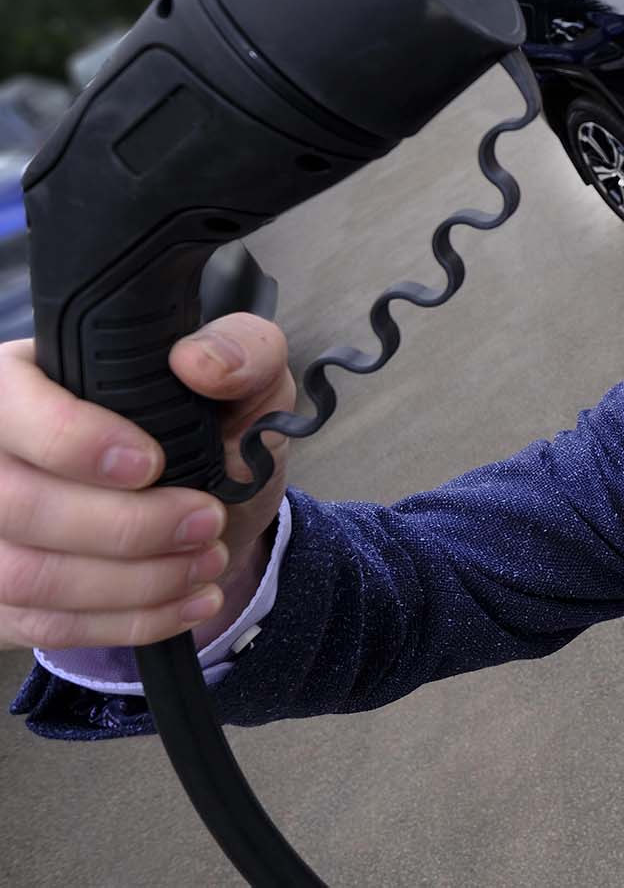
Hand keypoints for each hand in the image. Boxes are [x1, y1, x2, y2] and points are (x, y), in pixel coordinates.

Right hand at [0, 313, 293, 652]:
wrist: (209, 511)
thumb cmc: (209, 433)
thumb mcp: (246, 382)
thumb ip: (243, 351)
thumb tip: (201, 364)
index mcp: (23, 383)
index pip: (11, 410)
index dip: (72, 440)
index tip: (152, 463)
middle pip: (17, 504)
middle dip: (128, 526)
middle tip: (207, 520)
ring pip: (27, 576)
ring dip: (134, 582)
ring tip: (207, 561)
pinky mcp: (1, 601)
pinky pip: (44, 626)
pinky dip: (128, 621)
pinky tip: (189, 601)